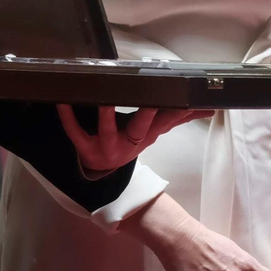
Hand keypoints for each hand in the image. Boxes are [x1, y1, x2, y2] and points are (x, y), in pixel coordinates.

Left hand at [56, 104, 206, 172]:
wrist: (104, 171)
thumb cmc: (130, 140)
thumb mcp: (155, 131)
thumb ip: (179, 118)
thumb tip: (208, 108)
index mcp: (146, 134)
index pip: (165, 122)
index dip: (175, 113)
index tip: (185, 100)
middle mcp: (129, 141)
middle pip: (141, 128)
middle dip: (147, 115)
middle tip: (152, 100)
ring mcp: (106, 146)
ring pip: (107, 130)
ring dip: (106, 115)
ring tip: (104, 99)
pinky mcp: (85, 147)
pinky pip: (75, 131)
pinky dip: (67, 117)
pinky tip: (62, 102)